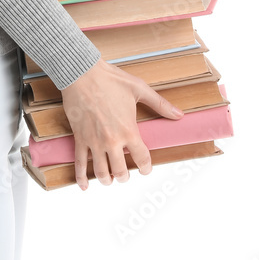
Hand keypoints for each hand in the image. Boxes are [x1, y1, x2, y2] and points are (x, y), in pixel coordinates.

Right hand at [61, 57, 184, 190]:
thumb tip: (179, 114)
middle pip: (120, 172)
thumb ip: (160, 104)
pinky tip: (84, 186)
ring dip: (107, 180)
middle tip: (125, 174)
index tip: (145, 169)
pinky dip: (81, 177)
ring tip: (109, 179)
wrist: (82, 73)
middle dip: (124, 176)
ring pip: (101, 172)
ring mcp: (94, 141)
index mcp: (129, 131)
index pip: (142, 159)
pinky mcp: (80, 138)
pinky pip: (79, 163)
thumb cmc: (110, 79)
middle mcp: (112, 141)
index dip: (146, 168)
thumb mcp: (139, 89)